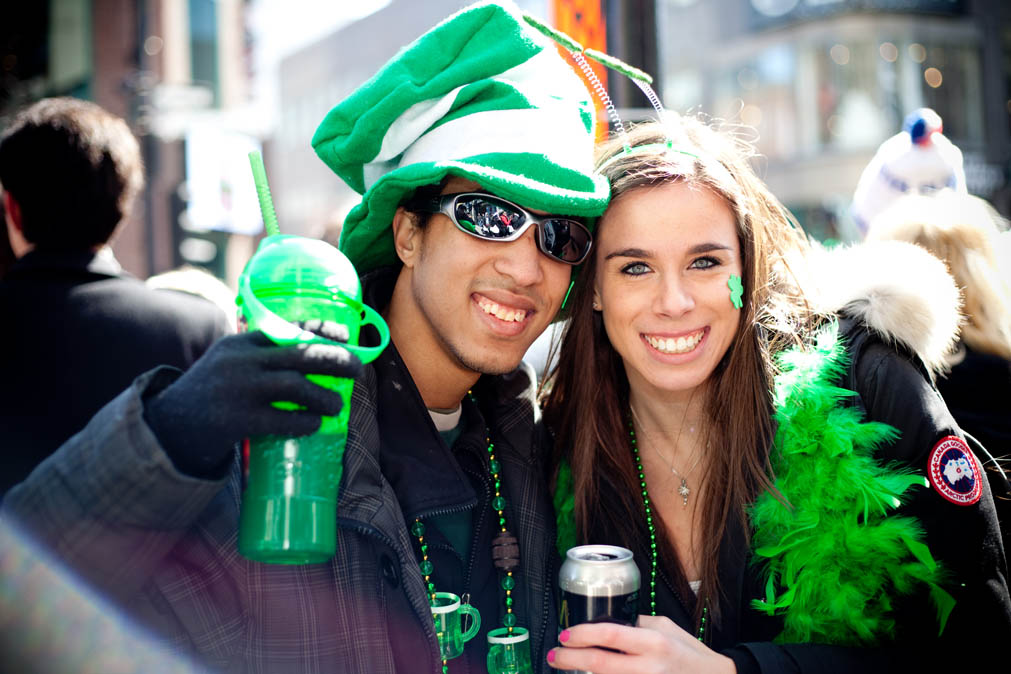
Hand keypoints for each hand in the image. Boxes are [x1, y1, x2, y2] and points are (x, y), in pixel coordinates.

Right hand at [144, 320, 361, 474]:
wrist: (171, 425)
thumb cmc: (213, 393)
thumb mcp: (230, 362)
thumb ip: (262, 356)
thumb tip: (315, 356)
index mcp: (241, 343)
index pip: (288, 328)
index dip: (322, 330)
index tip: (347, 336)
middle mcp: (241, 361)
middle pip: (299, 353)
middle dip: (335, 358)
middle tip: (357, 369)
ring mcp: (238, 390)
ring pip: (294, 385)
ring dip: (323, 395)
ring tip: (337, 405)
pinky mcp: (237, 420)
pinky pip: (280, 419)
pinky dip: (303, 421)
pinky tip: (314, 424)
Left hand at [547, 616, 735, 673]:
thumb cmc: (691, 654)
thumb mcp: (666, 628)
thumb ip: (637, 624)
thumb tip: (608, 619)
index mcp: (654, 642)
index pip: (610, 634)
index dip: (582, 634)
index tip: (565, 634)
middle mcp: (650, 667)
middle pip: (600, 664)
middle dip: (571, 659)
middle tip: (555, 654)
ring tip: (566, 667)